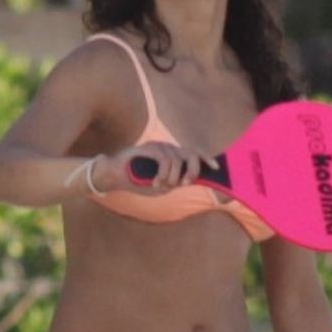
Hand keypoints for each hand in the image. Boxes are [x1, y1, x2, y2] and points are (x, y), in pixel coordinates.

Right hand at [94, 140, 216, 193]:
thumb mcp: (161, 184)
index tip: (216, 168)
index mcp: (173, 155)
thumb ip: (176, 182)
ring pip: (177, 161)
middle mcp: (168, 148)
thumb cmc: (138, 181)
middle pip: (191, 153)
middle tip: (184, 183)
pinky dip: (163, 174)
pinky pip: (165, 160)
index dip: (206, 159)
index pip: (194, 152)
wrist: (115, 175)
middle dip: (192, 170)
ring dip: (171, 178)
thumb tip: (189, 182)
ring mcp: (158, 146)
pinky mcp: (148, 147)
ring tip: (160, 185)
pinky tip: (155, 182)